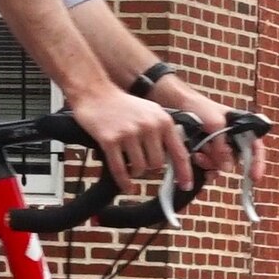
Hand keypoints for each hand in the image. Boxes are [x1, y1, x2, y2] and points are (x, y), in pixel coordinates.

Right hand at [64, 82, 183, 194]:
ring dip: (136, 172)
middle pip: (157, 164)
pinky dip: (124, 181)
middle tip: (143, 165)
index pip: (179, 152)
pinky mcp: (110, 140)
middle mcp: (149, 127)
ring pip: (140, 167)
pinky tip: (126, 186)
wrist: (94, 92)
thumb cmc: (122, 104)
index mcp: (162, 121)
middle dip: (150, 169)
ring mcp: (129, 133)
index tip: (185, 185)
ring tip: (130, 165)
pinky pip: (120, 168)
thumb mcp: (150, 111)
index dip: (183, 172)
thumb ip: (163, 130)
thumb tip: (174, 155)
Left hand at [140, 74, 244, 188]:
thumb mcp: (216, 124)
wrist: (172, 102)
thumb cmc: (198, 106)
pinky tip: (193, 160)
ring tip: (196, 155)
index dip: (258, 163)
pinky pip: (205, 166)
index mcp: (240, 129)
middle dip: (221, 161)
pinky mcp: (200, 151)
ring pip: (218, 165)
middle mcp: (229, 139)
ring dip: (208, 164)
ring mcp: (214, 146)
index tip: (254, 177)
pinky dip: (201, 166)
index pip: (255, 148)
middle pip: (233, 160)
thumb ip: (223, 146)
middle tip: (205, 155)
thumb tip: (227, 168)